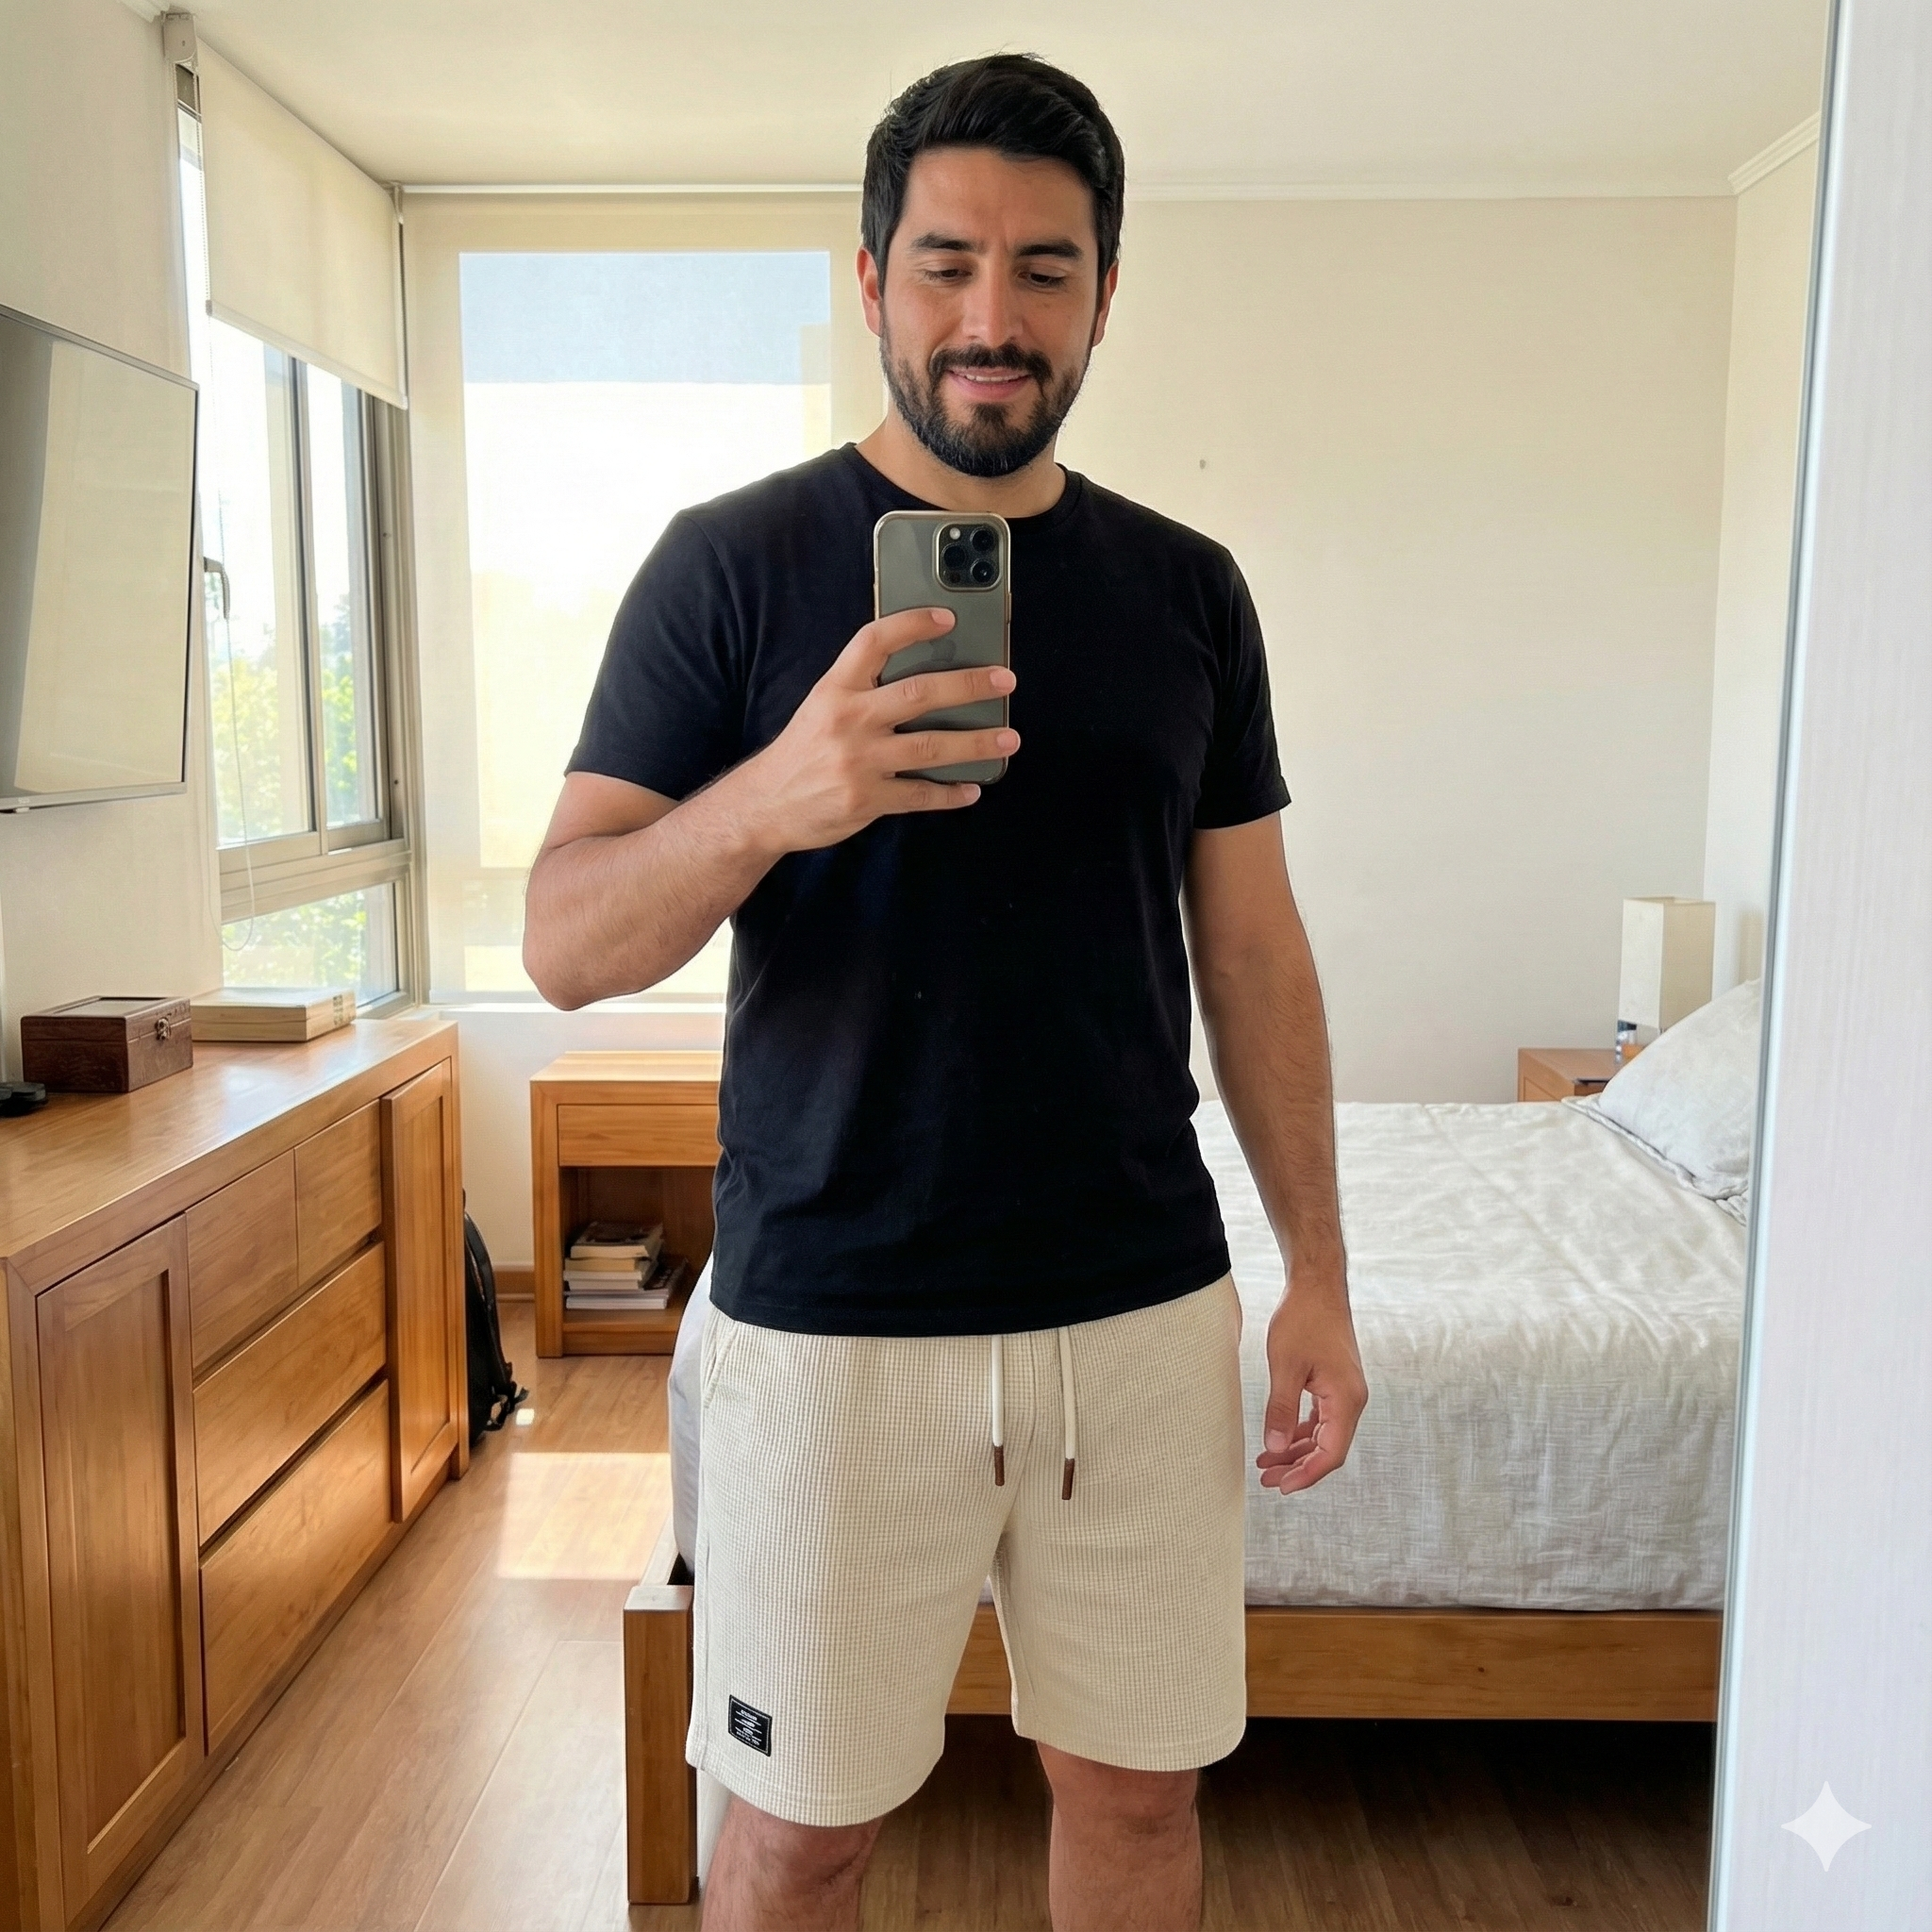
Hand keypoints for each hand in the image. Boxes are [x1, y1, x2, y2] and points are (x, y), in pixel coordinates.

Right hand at [737, 607, 1018, 853]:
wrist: (764, 805)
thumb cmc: (801, 752)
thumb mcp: (821, 707)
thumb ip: (862, 689)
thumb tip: (924, 677)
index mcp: (835, 689)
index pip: (874, 642)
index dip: (912, 625)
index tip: (948, 618)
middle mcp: (848, 720)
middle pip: (919, 693)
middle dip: (968, 685)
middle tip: (1004, 680)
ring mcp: (859, 761)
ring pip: (931, 746)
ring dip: (976, 742)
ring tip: (1008, 738)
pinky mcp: (866, 799)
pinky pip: (920, 794)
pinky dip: (950, 793)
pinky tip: (972, 789)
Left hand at [1256, 1279, 1367, 1494]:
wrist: (1317, 1287)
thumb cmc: (1303, 1320)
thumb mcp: (1285, 1366)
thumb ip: (1282, 1410)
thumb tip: (1276, 1448)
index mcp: (1346, 1400)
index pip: (1331, 1454)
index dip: (1306, 1474)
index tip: (1281, 1487)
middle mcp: (1352, 1400)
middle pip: (1328, 1449)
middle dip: (1298, 1467)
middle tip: (1266, 1480)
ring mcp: (1345, 1392)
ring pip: (1324, 1435)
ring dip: (1297, 1451)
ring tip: (1267, 1463)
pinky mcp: (1335, 1384)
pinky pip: (1322, 1419)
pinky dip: (1301, 1432)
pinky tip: (1280, 1440)